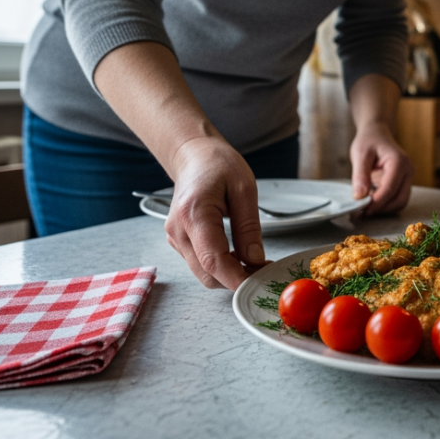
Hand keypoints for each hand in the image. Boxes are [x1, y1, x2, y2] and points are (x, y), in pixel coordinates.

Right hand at [163, 136, 265, 289]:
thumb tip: (255, 259)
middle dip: (236, 278)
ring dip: (229, 273)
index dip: (237, 278)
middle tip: (264, 268)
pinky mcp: (178, 241)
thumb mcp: (244, 189)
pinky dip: (220, 266)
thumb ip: (249, 227)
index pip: (213, 260)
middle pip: (207, 273)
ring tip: (253, 259)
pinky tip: (237, 253)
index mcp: (194, 214)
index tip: (260, 282)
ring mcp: (175, 238)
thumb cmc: (217, 164)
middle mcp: (178, 230)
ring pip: (203, 272)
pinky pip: (200, 264)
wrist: (193, 156)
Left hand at [350, 120, 411, 215]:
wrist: (377, 133)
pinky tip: (370, 203)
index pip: (389, 189)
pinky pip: (397, 199)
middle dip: (381, 209)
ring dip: (383, 209)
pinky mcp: (403, 183)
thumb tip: (360, 197)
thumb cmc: (369, 140)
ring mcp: (408, 178)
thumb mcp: (360, 154)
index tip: (359, 210)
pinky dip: (385, 205)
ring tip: (364, 209)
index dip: (375, 203)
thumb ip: (360, 175)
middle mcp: (408, 171)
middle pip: (399, 200)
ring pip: (400, 202)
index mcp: (399, 162)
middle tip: (361, 213)